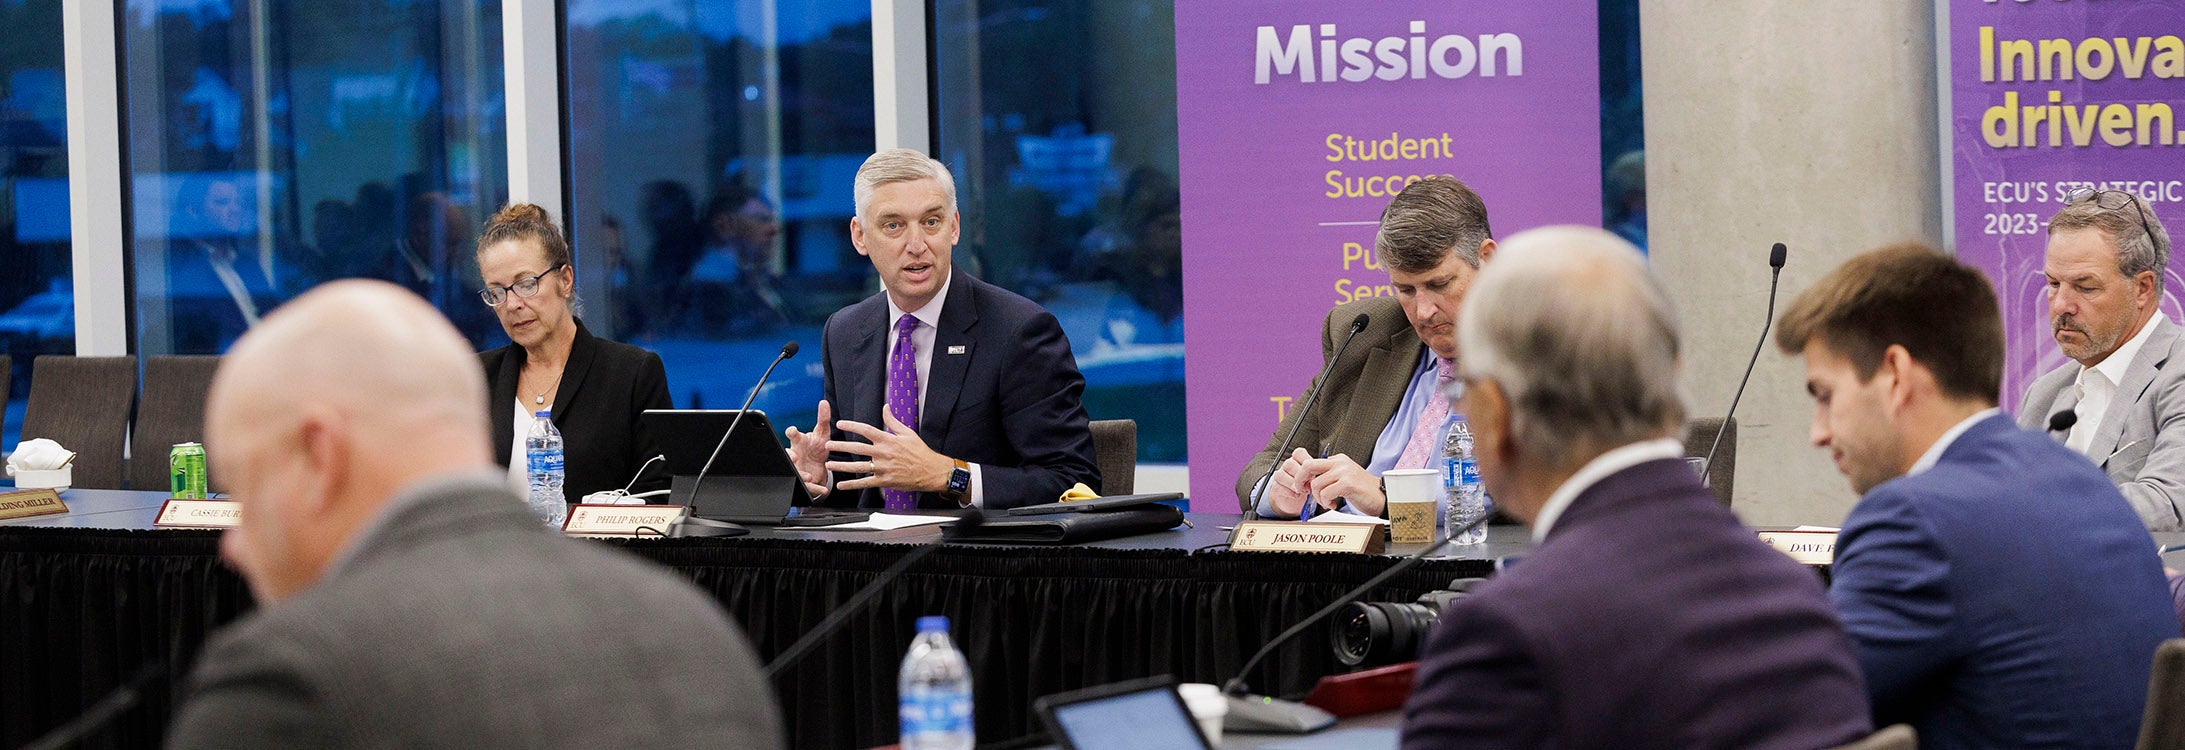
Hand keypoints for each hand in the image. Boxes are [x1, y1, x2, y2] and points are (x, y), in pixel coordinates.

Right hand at [783, 400, 832, 498]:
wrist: (818, 464)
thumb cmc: (817, 445)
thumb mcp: (823, 432)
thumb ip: (823, 418)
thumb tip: (824, 402)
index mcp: (799, 440)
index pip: (792, 434)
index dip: (791, 432)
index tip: (792, 430)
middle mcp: (795, 453)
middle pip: (788, 454)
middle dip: (789, 456)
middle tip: (793, 457)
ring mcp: (797, 467)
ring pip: (794, 470)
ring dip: (800, 473)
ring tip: (808, 476)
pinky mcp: (803, 479)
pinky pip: (806, 485)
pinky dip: (814, 487)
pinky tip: (823, 490)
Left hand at [826, 410, 953, 492]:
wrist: (931, 471)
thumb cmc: (921, 452)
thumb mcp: (908, 433)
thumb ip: (893, 421)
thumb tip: (885, 407)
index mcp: (888, 440)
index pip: (866, 430)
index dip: (852, 426)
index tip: (839, 424)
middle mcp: (884, 453)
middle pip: (857, 448)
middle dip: (840, 446)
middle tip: (827, 445)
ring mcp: (883, 468)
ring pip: (858, 467)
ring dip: (842, 466)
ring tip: (829, 465)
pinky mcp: (885, 481)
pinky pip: (866, 483)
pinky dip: (852, 484)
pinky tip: (842, 485)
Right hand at [1263, 448, 1314, 517]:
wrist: (1297, 500)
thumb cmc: (1308, 486)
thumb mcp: (1315, 478)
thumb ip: (1316, 472)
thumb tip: (1323, 471)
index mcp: (1298, 460)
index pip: (1298, 453)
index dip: (1306, 462)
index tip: (1313, 473)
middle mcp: (1288, 465)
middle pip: (1289, 464)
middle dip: (1300, 476)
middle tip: (1309, 485)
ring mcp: (1281, 475)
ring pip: (1280, 474)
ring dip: (1293, 484)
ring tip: (1303, 491)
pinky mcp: (1276, 487)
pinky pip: (1278, 487)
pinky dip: (1290, 493)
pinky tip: (1297, 496)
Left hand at [1303, 454, 1384, 516]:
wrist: (1382, 497)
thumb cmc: (1362, 491)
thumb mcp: (1343, 478)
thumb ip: (1327, 476)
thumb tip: (1306, 482)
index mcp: (1337, 459)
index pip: (1310, 463)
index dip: (1302, 477)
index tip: (1304, 488)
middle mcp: (1340, 462)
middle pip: (1307, 466)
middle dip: (1300, 481)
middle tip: (1303, 492)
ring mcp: (1344, 472)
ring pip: (1316, 484)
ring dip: (1318, 498)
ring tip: (1327, 502)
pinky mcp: (1347, 483)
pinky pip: (1325, 493)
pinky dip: (1326, 502)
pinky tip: (1333, 505)